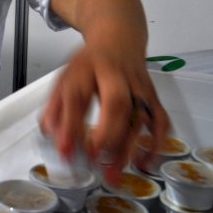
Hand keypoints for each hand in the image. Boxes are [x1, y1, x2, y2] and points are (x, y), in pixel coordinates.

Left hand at [39, 44, 169, 183]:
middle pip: (117, 103)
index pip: (77, 96)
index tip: (65, 150)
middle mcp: (115, 75)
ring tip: (113, 173)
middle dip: (106, 135)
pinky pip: (161, 121)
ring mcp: (138, 86)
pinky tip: (144, 163)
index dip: (70, 125)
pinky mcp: (153, 96)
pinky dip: (156, 144)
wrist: (118, 40)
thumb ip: (54, 108)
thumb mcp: (64, 78)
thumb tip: (51, 136)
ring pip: (140, 116)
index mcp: (86, 68)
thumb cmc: (89, 64)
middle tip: (94, 160)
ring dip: (128, 148)